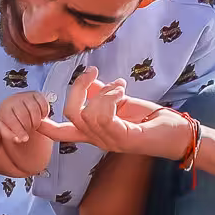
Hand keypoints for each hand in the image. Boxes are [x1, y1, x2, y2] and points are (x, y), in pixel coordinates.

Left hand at [0, 90, 52, 146]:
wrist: (15, 110)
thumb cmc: (10, 122)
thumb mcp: (7, 130)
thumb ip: (11, 136)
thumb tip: (19, 138)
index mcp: (4, 109)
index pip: (12, 121)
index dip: (20, 131)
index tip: (25, 139)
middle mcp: (14, 99)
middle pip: (24, 115)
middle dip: (29, 126)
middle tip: (30, 130)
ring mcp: (25, 95)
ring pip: (35, 109)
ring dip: (37, 121)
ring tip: (34, 125)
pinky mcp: (35, 94)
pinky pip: (43, 104)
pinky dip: (44, 112)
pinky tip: (41, 117)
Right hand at [35, 67, 193, 159]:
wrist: (178, 134)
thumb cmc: (152, 119)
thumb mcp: (121, 102)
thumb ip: (101, 94)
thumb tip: (89, 81)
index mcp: (95, 132)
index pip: (62, 134)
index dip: (45, 126)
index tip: (36, 113)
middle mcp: (99, 140)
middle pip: (70, 113)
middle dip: (78, 87)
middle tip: (93, 72)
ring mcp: (110, 141)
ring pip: (86, 113)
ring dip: (102, 91)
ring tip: (120, 86)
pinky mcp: (123, 139)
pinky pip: (103, 116)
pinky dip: (110, 97)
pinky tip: (122, 91)